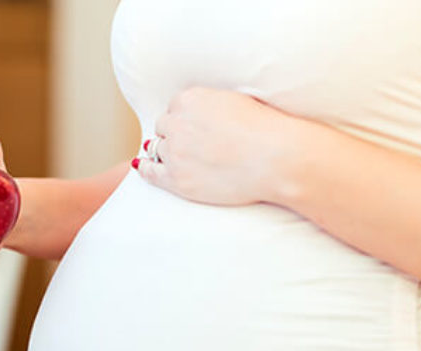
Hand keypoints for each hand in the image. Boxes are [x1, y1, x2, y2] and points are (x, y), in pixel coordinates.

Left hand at [134, 87, 295, 205]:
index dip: (185, 119)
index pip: (175, 108)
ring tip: (179, 158)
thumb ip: (211, 104)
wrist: (276, 158)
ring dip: (167, 152)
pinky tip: (144, 167)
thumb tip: (202, 111)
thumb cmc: (265, 129)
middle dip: (175, 134)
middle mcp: (177, 124)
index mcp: (190, 100)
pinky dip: (146, 169)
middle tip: (190, 144)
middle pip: (164, 127)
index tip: (194, 127)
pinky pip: (150, 172)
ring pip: (158, 149)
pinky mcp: (177, 179)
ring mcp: (175, 153)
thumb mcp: (235, 100)